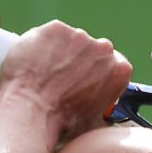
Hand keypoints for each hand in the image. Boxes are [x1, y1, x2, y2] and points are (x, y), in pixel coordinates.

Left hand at [0, 20, 132, 140]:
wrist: (31, 111)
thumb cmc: (61, 123)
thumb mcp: (93, 122)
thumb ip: (102, 107)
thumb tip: (102, 116)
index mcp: (119, 70)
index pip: (113, 64)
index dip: (96, 72)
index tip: (83, 80)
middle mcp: (104, 49)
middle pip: (91, 50)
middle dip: (78, 60)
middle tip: (60, 78)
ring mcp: (79, 36)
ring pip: (69, 41)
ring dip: (59, 52)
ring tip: (43, 73)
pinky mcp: (56, 29)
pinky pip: (49, 35)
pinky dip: (41, 45)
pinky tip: (33, 63)